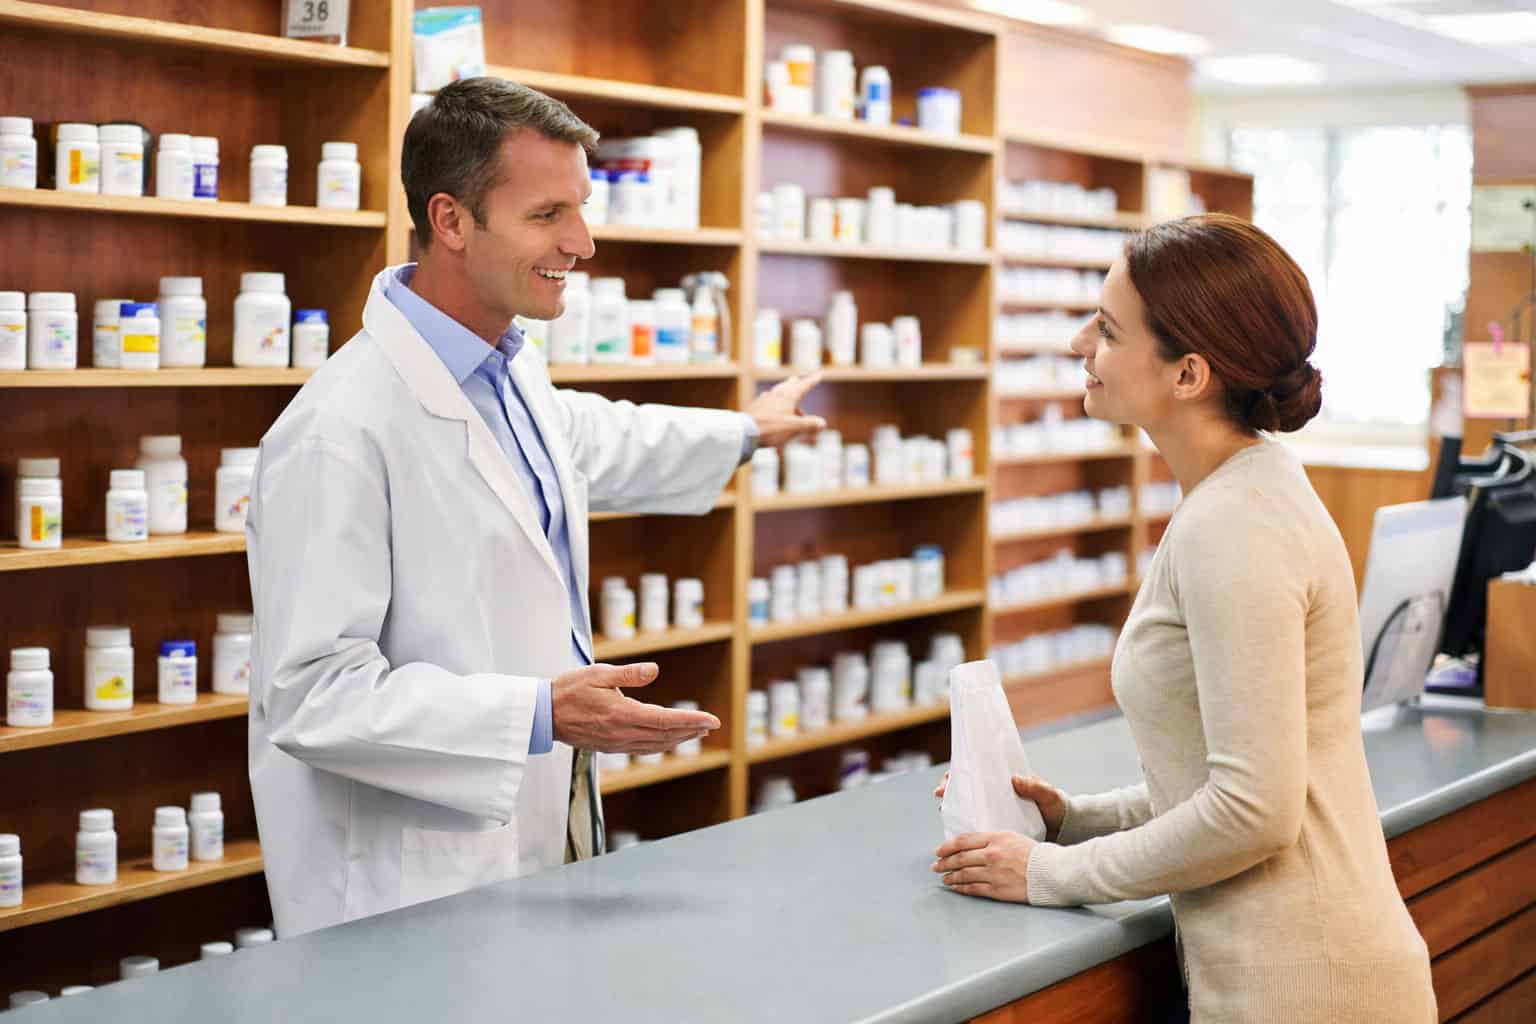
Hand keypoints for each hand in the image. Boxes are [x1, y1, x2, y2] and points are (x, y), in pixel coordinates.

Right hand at [550, 662, 719, 754]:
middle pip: (665, 735)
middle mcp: (622, 733)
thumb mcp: (599, 673)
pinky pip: (642, 748)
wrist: (544, 714)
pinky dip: (660, 744)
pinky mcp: (610, 747)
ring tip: (694, 732)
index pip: (666, 720)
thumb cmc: (569, 690)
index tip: (711, 720)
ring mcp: (616, 743)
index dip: (692, 721)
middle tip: (709, 725)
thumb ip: (629, 674)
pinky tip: (666, 739)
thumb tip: (655, 670)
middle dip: (691, 730)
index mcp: (623, 714)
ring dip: (678, 739)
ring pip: (656, 745)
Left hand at [748, 372, 826, 446]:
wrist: (744, 431)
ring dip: (784, 395)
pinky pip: (767, 402)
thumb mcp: (795, 428)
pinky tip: (771, 409)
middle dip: (795, 384)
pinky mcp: (755, 408)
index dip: (813, 380)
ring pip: (777, 393)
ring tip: (788, 400)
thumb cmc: (771, 428)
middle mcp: (776, 395)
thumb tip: (823, 423)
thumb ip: (809, 425)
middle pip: (788, 386)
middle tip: (797, 380)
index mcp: (788, 396)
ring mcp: (764, 400)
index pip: (804, 386)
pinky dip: (774, 404)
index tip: (820, 374)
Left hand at [932, 831, 1037, 902]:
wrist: (1053, 872)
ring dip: (951, 876)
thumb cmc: (1036, 854)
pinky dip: (962, 888)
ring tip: (944, 878)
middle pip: (960, 858)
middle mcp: (992, 855)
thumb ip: (993, 840)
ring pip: (964, 874)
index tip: (939, 851)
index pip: (963, 841)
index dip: (947, 846)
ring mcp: (994, 873)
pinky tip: (956, 887)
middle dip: (944, 862)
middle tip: (936, 865)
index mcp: (996, 838)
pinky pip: (974, 888)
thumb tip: (973, 846)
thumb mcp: (1013, 837)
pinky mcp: (998, 889)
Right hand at [933, 773, 1066, 843]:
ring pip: (968, 807)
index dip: (959, 774)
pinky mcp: (999, 827)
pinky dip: (967, 829)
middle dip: (950, 790)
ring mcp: (996, 810)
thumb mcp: (1048, 795)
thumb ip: (1035, 787)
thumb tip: (1015, 779)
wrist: (1065, 829)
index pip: (977, 772)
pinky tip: (959, 835)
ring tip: (945, 815)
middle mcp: (997, 794)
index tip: (948, 780)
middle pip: (966, 788)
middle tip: (940, 795)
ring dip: (954, 810)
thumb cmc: (1057, 807)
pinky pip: (978, 827)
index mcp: (1006, 782)